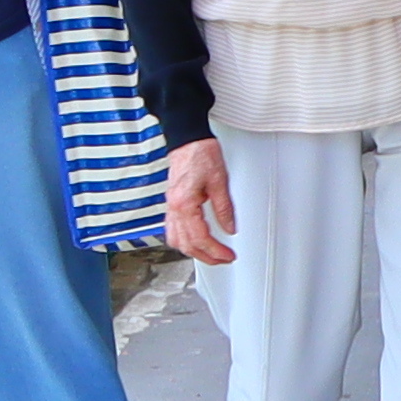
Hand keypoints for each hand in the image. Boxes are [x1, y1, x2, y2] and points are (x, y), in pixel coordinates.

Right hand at [161, 140, 239, 265]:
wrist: (188, 141)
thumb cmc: (201, 154)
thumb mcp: (220, 181)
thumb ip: (224, 208)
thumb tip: (229, 228)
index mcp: (184, 204)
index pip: (199, 237)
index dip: (215, 251)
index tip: (227, 255)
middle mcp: (173, 208)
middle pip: (186, 243)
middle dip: (205, 256)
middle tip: (223, 259)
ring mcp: (170, 206)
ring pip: (176, 239)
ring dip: (193, 251)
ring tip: (211, 254)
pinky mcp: (172, 203)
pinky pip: (173, 229)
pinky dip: (184, 240)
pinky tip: (195, 241)